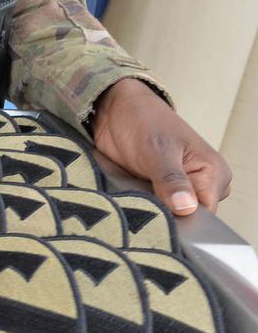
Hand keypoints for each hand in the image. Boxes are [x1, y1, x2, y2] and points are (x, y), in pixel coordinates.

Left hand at [91, 78, 230, 215]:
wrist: (118, 111)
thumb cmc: (144, 121)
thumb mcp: (157, 150)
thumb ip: (171, 180)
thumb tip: (186, 207)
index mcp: (213, 173)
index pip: (205, 215)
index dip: (182, 222)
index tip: (158, 217)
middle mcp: (201, 185)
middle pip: (186, 220)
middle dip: (164, 217)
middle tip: (139, 206)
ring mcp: (180, 190)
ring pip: (169, 216)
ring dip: (149, 212)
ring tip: (132, 200)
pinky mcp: (159, 192)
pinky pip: (154, 209)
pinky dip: (141, 208)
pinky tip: (129, 202)